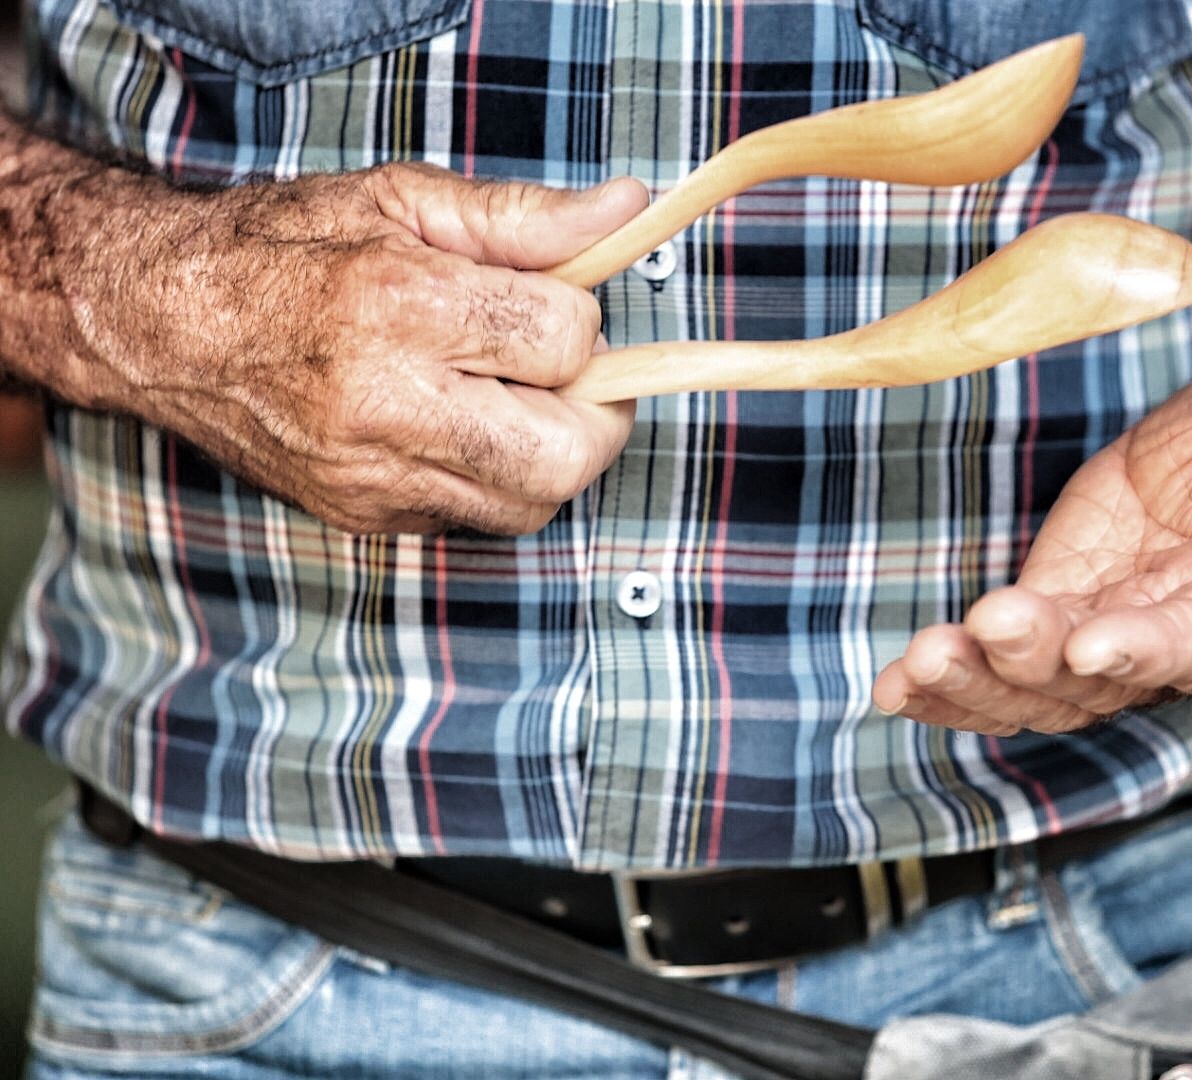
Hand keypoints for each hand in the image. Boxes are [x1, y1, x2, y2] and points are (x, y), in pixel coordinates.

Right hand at [72, 161, 647, 533]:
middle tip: (566, 369)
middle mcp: (385, 404)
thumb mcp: (403, 200)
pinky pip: (478, 517)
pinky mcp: (366, 516)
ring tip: (513, 394)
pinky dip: (495, 476)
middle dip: (596, 411)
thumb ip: (524, 216)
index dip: (578, 318)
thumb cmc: (284, 250)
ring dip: (552, 450)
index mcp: (398, 306)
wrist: (162, 324)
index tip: (551, 300)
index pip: (563, 340)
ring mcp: (373, 475)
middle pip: (566, 453)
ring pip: (533, 502)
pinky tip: (462, 425)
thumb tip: (625, 214)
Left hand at [872, 365, 1191, 734]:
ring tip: (916, 666)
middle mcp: (1166, 640)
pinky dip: (946, 682)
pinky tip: (893, 686)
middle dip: (1032, 668)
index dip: (1146, 649)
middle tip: (978, 633)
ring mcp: (1099, 640)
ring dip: (975, 685)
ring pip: (1034, 693)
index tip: (1093, 646)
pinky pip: (996, 670)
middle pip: (1096, 684)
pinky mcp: (1049, 623)